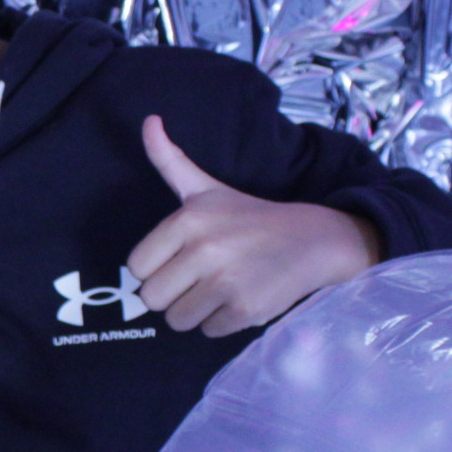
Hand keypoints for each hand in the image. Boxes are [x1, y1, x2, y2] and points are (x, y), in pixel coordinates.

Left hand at [127, 115, 381, 336]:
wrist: (313, 240)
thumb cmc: (249, 217)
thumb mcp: (206, 188)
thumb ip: (170, 161)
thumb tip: (148, 120)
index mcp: (188, 219)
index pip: (137, 267)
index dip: (155, 269)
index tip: (179, 261)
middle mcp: (204, 249)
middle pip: (152, 298)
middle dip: (173, 294)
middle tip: (199, 279)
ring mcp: (226, 281)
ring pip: (177, 320)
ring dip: (195, 312)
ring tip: (220, 289)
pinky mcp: (246, 309)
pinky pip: (207, 332)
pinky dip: (220, 323)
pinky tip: (239, 299)